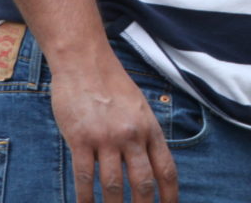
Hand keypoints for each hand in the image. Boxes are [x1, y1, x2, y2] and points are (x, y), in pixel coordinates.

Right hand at [49, 58, 178, 202]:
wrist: (85, 62)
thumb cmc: (111, 84)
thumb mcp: (139, 108)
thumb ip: (145, 135)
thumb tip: (150, 166)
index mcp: (149, 128)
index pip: (166, 169)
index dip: (170, 195)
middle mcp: (132, 135)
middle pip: (143, 184)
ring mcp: (106, 138)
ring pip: (113, 186)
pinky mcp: (81, 139)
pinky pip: (85, 177)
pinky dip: (86, 198)